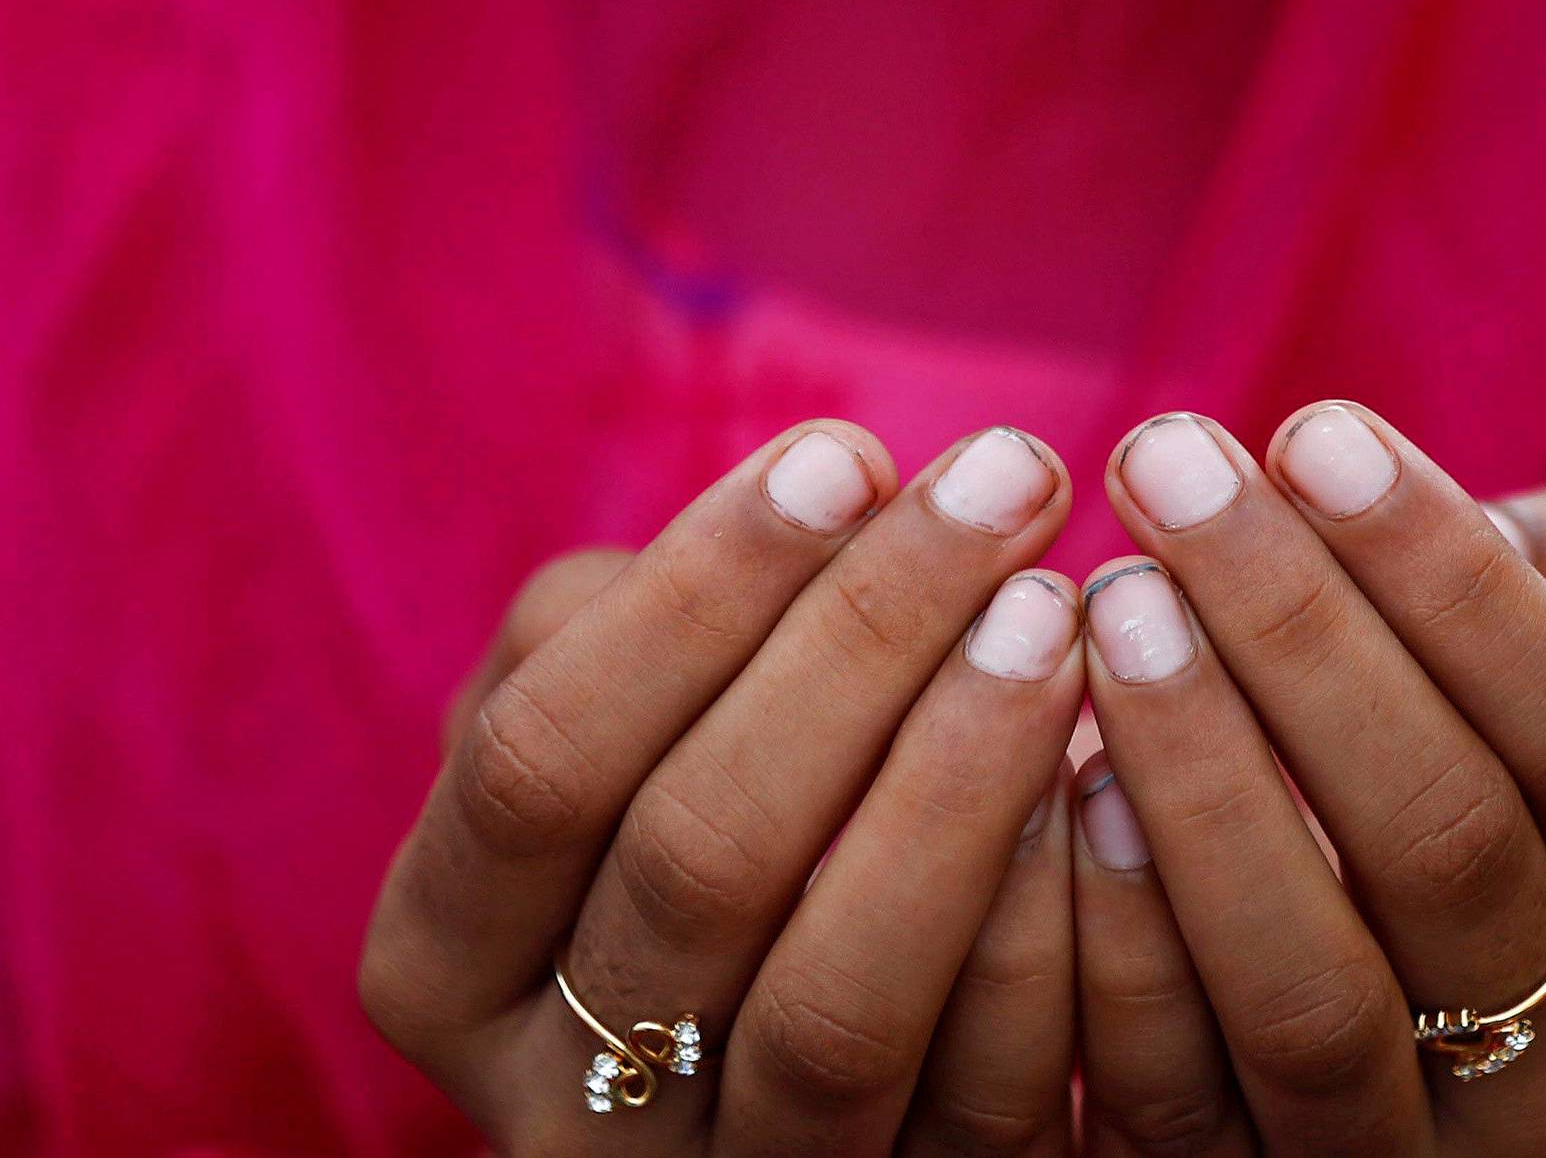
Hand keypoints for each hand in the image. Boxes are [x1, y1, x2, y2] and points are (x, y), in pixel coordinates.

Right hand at [359, 419, 1086, 1152]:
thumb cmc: (663, 785)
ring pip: (834, 999)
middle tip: (1008, 478)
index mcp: (440, 950)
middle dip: (862, 643)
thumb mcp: (598, 703)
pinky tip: (1104, 767)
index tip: (849, 453)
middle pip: (697, 858)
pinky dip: (1044, 926)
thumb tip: (838, 490)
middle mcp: (552, 1108)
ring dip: (956, 777)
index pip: (543, 756)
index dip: (699, 595)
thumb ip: (660, 603)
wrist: (738, 1021)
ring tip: (1052, 605)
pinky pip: (972, 1100)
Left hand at [1071, 404, 1545, 1155]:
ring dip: (1203, 775)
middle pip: (1447, 846)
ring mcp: (1395, 1149)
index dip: (1455, 579)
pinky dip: (1111, 929)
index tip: (1311, 428)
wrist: (1345, 953)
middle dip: (1298, 631)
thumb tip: (1412, 493)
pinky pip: (1170, 1087)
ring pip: (1309, 991)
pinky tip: (1058, 772)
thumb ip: (1543, 567)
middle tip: (1166, 463)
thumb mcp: (1541, 663)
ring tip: (1112, 597)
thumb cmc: (1442, 738)